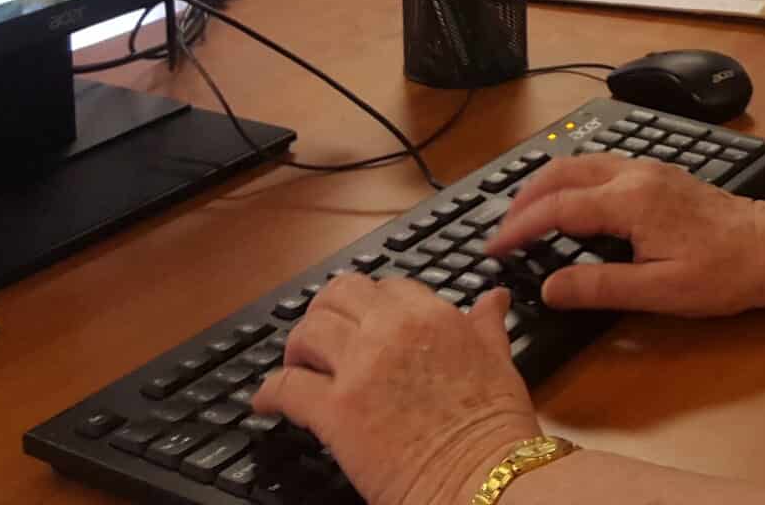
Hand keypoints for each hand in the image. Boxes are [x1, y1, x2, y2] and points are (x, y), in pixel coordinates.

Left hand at [252, 274, 538, 504]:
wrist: (485, 476)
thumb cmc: (494, 427)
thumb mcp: (498, 361)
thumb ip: (486, 325)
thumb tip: (494, 299)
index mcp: (430, 316)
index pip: (387, 287)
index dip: (371, 304)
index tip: (365, 322)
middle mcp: (389, 330)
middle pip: (337, 296)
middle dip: (325, 312)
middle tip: (323, 337)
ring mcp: (358, 368)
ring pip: (307, 332)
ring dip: (297, 347)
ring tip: (298, 365)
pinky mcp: (334, 411)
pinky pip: (286, 387)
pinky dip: (270, 393)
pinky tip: (266, 402)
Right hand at [479, 155, 764, 315]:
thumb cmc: (723, 274)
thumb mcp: (659, 292)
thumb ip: (600, 288)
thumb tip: (550, 287)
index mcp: (630, 202)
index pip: (557, 208)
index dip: (519, 227)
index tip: (493, 247)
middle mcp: (634, 175)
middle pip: (561, 173)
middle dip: (523, 199)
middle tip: (502, 230)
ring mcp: (647, 169)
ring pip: (579, 162)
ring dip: (545, 185)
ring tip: (524, 216)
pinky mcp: (657, 173)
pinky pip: (599, 165)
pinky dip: (570, 180)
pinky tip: (568, 203)